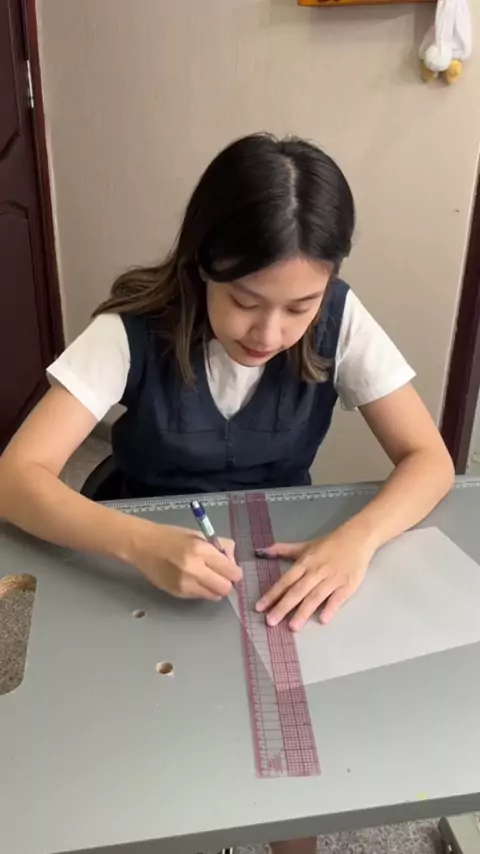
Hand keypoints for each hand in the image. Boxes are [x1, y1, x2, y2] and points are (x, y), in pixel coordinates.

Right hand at [125, 519, 241, 599]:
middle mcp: (194, 569)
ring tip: (206, 577)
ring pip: (214, 596)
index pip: (232, 572)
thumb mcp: (199, 535)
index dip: (235, 571)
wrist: (142, 545)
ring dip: (215, 588)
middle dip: (227, 582)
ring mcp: (185, 584)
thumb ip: (220, 548)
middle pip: (225, 588)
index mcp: (201, 550)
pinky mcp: (177, 593)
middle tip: (221, 575)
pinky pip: (200, 597)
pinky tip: (194, 580)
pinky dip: (202, 590)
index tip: (231, 568)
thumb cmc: (171, 537)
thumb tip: (232, 562)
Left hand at [255, 525, 374, 630]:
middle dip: (283, 607)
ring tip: (292, 627)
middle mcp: (316, 571)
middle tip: (271, 622)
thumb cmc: (329, 544)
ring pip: (315, 596)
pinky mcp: (348, 585)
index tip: (260, 607)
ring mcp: (332, 579)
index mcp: (305, 562)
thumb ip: (282, 550)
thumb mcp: (304, 546)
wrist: (357, 538)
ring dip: (304, 612)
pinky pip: (338, 598)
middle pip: (298, 591)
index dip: (272, 594)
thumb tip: (260, 551)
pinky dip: (331, 608)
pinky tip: (323, 619)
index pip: (285, 580)